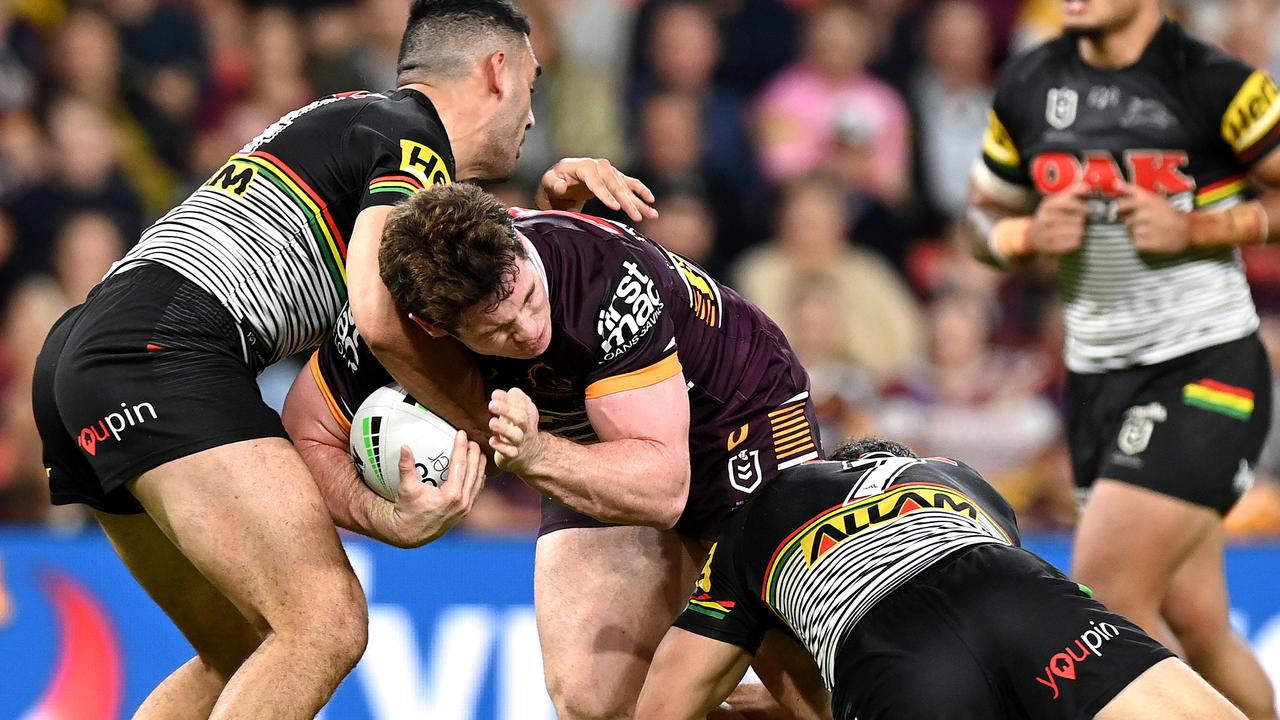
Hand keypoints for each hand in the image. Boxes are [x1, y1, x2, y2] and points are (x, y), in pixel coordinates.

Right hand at [389, 430, 484, 546]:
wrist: (411, 533)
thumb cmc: (408, 510)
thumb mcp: (407, 488)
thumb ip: (407, 467)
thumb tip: (404, 447)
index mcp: (451, 495)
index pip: (460, 465)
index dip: (461, 447)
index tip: (462, 434)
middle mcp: (462, 502)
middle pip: (474, 471)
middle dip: (474, 453)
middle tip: (472, 440)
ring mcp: (466, 507)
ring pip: (478, 481)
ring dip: (479, 465)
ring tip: (478, 451)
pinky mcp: (465, 511)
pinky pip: (476, 490)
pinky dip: (478, 478)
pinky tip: (477, 469)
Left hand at [488, 388, 547, 474]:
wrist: (530, 455)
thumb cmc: (519, 430)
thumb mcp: (517, 413)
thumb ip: (510, 401)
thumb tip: (501, 393)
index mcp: (528, 414)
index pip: (522, 403)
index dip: (509, 398)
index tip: (495, 394)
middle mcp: (525, 428)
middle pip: (521, 418)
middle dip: (507, 410)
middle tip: (492, 405)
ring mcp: (520, 442)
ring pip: (516, 435)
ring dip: (504, 428)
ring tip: (492, 423)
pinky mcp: (513, 455)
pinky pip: (509, 452)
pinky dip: (500, 446)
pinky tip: (492, 440)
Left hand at [535, 157, 658, 221]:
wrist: (557, 182)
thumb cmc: (550, 185)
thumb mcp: (546, 185)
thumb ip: (552, 184)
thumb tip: (561, 185)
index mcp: (582, 166)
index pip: (596, 180)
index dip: (605, 194)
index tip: (615, 207)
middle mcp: (598, 165)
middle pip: (615, 184)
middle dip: (627, 201)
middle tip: (636, 216)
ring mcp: (608, 171)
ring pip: (626, 186)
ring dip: (639, 200)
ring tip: (652, 214)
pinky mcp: (614, 177)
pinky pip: (630, 183)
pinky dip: (641, 191)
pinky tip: (651, 201)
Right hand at [1029, 183, 1089, 255]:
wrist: (1031, 235)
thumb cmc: (1049, 216)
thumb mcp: (1056, 201)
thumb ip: (1072, 192)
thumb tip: (1087, 186)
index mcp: (1048, 205)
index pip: (1071, 203)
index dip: (1083, 207)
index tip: (1088, 209)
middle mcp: (1046, 218)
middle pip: (1078, 219)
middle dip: (1083, 221)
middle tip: (1080, 222)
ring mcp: (1047, 233)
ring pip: (1078, 232)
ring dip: (1081, 231)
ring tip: (1076, 230)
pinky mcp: (1051, 247)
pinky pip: (1074, 243)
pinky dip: (1077, 241)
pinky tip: (1071, 238)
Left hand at [1115, 181, 1189, 253]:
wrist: (1189, 230)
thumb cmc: (1172, 214)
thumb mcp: (1156, 198)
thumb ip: (1134, 192)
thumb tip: (1116, 183)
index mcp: (1145, 200)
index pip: (1123, 201)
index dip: (1121, 205)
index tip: (1121, 207)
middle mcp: (1142, 213)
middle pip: (1126, 219)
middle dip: (1134, 221)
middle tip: (1149, 222)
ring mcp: (1143, 229)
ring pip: (1131, 231)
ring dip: (1139, 232)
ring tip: (1153, 230)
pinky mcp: (1144, 243)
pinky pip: (1136, 242)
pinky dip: (1142, 242)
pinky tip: (1153, 238)